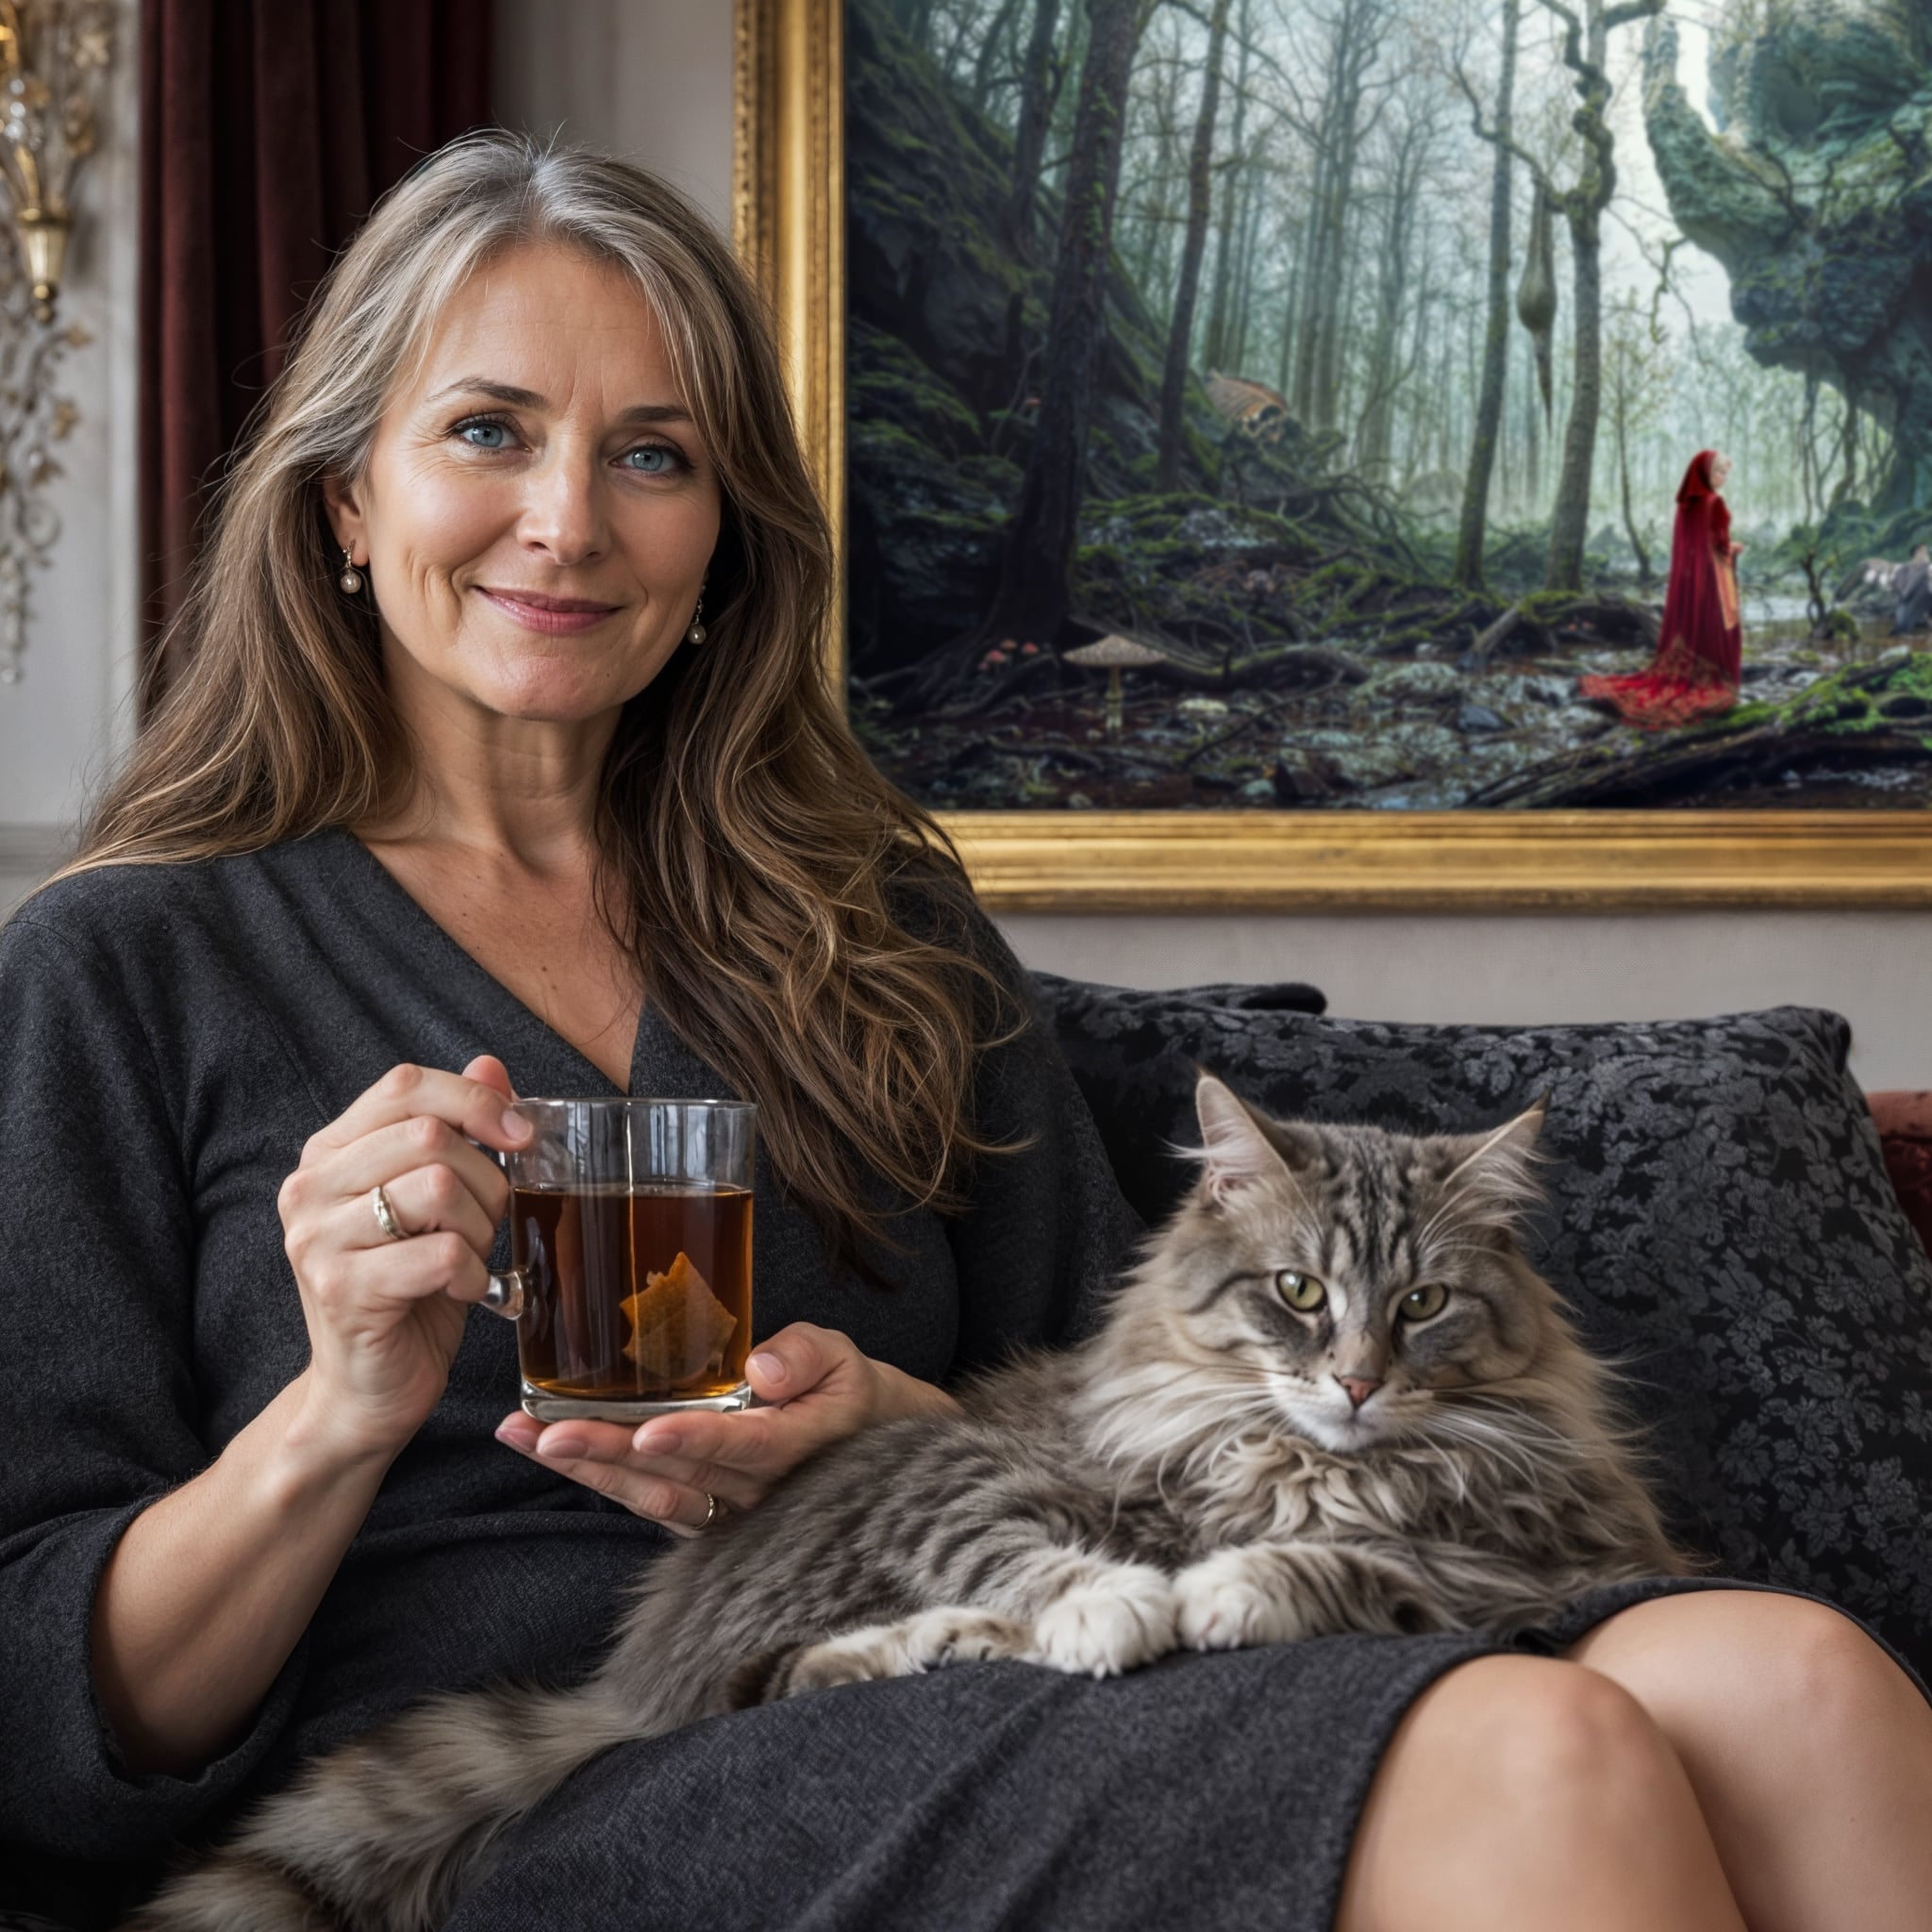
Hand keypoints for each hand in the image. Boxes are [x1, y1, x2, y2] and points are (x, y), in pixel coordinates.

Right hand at [279, 1055, 528, 1463]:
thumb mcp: (438, 1202)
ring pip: (438, 1188)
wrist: (367, 1390)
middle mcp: (309, 1187)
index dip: (474, 1100)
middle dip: (486, 1179)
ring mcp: (317, 1238)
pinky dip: (473, 1274)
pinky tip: (463, 1292)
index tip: (520, 1136)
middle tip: (489, 1222)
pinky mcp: (341, 1289)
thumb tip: (490, 1065)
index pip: (404, 1086)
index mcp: (329, 1153)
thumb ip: (457, 1131)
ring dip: (480, 1227)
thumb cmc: (409, 1289)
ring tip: (470, 1258)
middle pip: (430, 1135)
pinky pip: (442, 1254)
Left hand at [494, 1322, 957, 1534]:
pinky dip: (595, 1478)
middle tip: (548, 1434)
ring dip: (585, 1470)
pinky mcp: (699, 1512)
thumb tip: (762, 1367)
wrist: (866, 1450)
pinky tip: (547, 1450)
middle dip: (608, 1456)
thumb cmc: (848, 1394)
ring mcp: (722, 1508)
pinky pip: (643, 1500)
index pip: (744, 1448)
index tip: (649, 1433)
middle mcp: (754, 1490)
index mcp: (795, 1448)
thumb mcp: (844, 1358)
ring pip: (649, 1496)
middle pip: (676, 1478)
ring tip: (524, 1437)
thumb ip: (807, 1356)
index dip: (697, 1442)